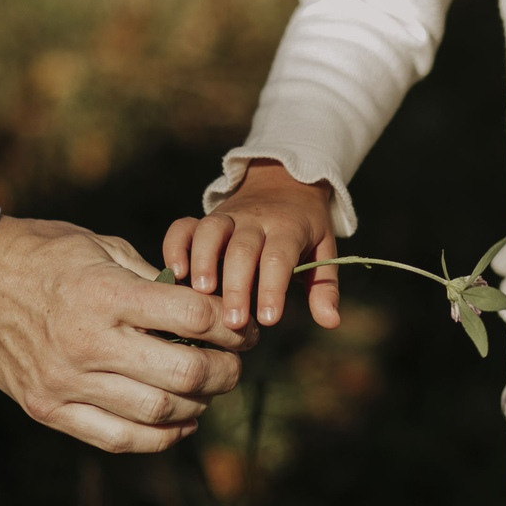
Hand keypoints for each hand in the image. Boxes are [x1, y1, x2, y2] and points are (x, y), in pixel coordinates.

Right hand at [0, 216, 254, 452]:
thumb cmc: (43, 254)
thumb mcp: (101, 246)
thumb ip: (152, 279)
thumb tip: (207, 304)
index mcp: (105, 294)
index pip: (193, 318)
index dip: (230, 326)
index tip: (242, 328)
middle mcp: (88, 342)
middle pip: (186, 373)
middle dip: (226, 372)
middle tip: (234, 365)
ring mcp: (65, 382)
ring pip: (159, 413)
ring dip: (199, 406)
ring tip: (208, 391)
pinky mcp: (47, 408)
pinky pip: (119, 439)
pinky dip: (160, 437)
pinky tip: (180, 421)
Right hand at [163, 160, 339, 330]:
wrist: (285, 183)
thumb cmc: (305, 230)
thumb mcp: (324, 252)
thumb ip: (324, 288)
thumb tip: (331, 322)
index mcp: (288, 228)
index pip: (279, 258)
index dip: (272, 288)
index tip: (268, 320)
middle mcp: (255, 220)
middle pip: (242, 249)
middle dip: (236, 286)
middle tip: (232, 322)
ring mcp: (227, 217)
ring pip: (210, 232)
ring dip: (203, 261)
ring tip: (200, 293)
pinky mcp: (204, 218)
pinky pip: (184, 226)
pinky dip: (175, 246)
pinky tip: (174, 272)